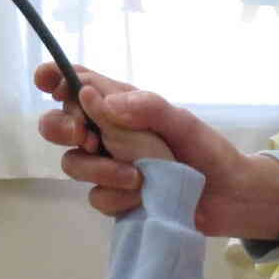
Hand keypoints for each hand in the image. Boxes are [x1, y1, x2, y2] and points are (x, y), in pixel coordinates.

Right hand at [32, 63, 278, 237]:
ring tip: (137, 178)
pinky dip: (117, 198)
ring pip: (73, 164)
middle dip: (62, 128)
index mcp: (122, 106)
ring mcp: (109, 167)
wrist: (231, 200)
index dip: (54, 79)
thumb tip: (97, 99)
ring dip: (98, 170)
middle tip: (84, 136)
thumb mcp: (183, 122)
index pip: (78, 83)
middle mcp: (109, 134)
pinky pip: (96, 197)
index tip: (46, 82)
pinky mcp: (116, 198)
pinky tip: (142, 198)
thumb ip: (145, 107)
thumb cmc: (209, 152)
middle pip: (59, 125)